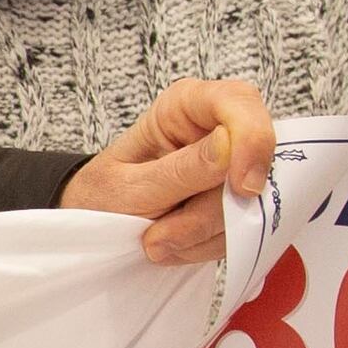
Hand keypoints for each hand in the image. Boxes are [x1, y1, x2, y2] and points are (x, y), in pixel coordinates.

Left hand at [61, 76, 278, 264]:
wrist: (95, 226)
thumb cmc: (102, 196)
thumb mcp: (129, 187)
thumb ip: (180, 170)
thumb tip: (230, 145)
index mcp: (185, 105)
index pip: (239, 102)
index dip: (252, 141)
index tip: (242, 188)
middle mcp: (215, 129)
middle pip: (252, 164)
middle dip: (210, 211)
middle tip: (159, 236)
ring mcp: (231, 167)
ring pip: (250, 205)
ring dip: (203, 234)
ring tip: (157, 239)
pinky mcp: (235, 201)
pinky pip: (245, 229)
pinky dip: (208, 245)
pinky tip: (175, 245)